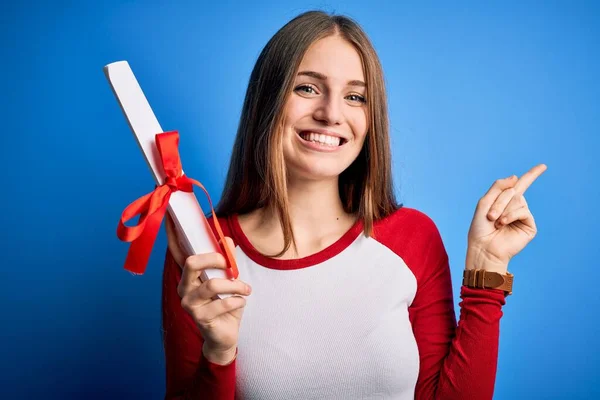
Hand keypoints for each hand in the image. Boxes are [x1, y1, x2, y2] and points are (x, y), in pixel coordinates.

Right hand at [166, 214, 250, 363]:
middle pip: (192, 263)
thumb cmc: (225, 303)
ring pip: (212, 284)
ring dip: (235, 285)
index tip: (171, 214)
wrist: (226, 334)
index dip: (172, 233)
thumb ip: (227, 260)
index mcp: (189, 275)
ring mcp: (189, 303)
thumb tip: (227, 239)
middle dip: (214, 259)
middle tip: (230, 264)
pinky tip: (241, 302)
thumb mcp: (229, 279)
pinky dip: (237, 301)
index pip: (178, 251)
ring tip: (246, 289)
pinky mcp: (199, 318)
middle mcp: (184, 287)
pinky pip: (222, 303)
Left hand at [466, 164, 546, 273]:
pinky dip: (511, 215)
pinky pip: (523, 210)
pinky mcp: (529, 225)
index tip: (543, 166)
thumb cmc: (480, 228)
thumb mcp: (484, 203)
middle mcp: (515, 207)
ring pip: (518, 200)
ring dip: (502, 209)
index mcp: (505, 201)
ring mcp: (523, 216)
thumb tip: (516, 177)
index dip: (531, 175)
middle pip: (513, 191)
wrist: (483, 248)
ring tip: (495, 221)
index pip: (520, 185)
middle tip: (489, 216)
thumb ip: (498, 187)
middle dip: (499, 201)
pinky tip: (503, 224)